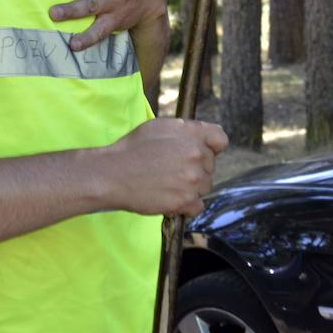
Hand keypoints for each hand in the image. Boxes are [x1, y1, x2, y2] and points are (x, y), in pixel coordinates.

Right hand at [101, 118, 228, 217]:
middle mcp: (196, 154)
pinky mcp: (186, 200)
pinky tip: (168, 197)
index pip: (220, 139)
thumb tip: (203, 136)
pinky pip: (197, 205)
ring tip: (166, 183)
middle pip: (210, 165)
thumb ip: (184, 130)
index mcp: (190, 133)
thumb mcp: (157, 127)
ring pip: (205, 186)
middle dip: (195, 167)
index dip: (210, 146)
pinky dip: (185, 205)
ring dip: (190, 187)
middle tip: (169, 169)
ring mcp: (193, 179)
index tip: (197, 152)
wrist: (112, 174)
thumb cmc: (132, 149)